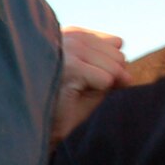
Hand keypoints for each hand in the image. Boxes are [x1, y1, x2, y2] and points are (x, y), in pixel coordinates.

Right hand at [52, 27, 130, 142]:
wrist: (38, 129)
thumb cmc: (63, 107)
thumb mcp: (91, 82)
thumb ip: (109, 67)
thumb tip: (126, 59)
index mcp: (70, 35)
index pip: (113, 44)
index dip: (111, 68)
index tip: (89, 82)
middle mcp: (67, 36)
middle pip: (117, 54)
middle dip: (111, 78)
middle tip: (83, 91)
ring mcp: (67, 50)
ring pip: (113, 67)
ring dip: (101, 88)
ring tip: (75, 94)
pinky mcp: (70, 67)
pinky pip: (106, 79)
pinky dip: (97, 94)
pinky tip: (73, 96)